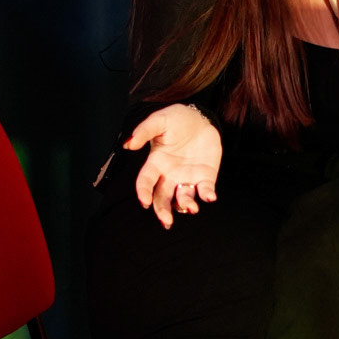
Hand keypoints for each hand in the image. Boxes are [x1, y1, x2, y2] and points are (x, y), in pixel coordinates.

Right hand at [124, 104, 221, 227]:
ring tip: (191, 208)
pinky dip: (207, 195)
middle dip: (163, 210)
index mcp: (155, 163)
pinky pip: (205, 189)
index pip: (146, 181)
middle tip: (167, 221)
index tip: (144, 202)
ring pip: (183, 197)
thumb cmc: (175, 120)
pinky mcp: (205, 176)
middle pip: (162, 197)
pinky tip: (210, 196)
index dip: (143, 192)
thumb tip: (128, 144)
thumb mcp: (159, 120)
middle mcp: (169, 175)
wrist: (200, 118)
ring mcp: (187, 177)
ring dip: (186, 205)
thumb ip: (144, 131)